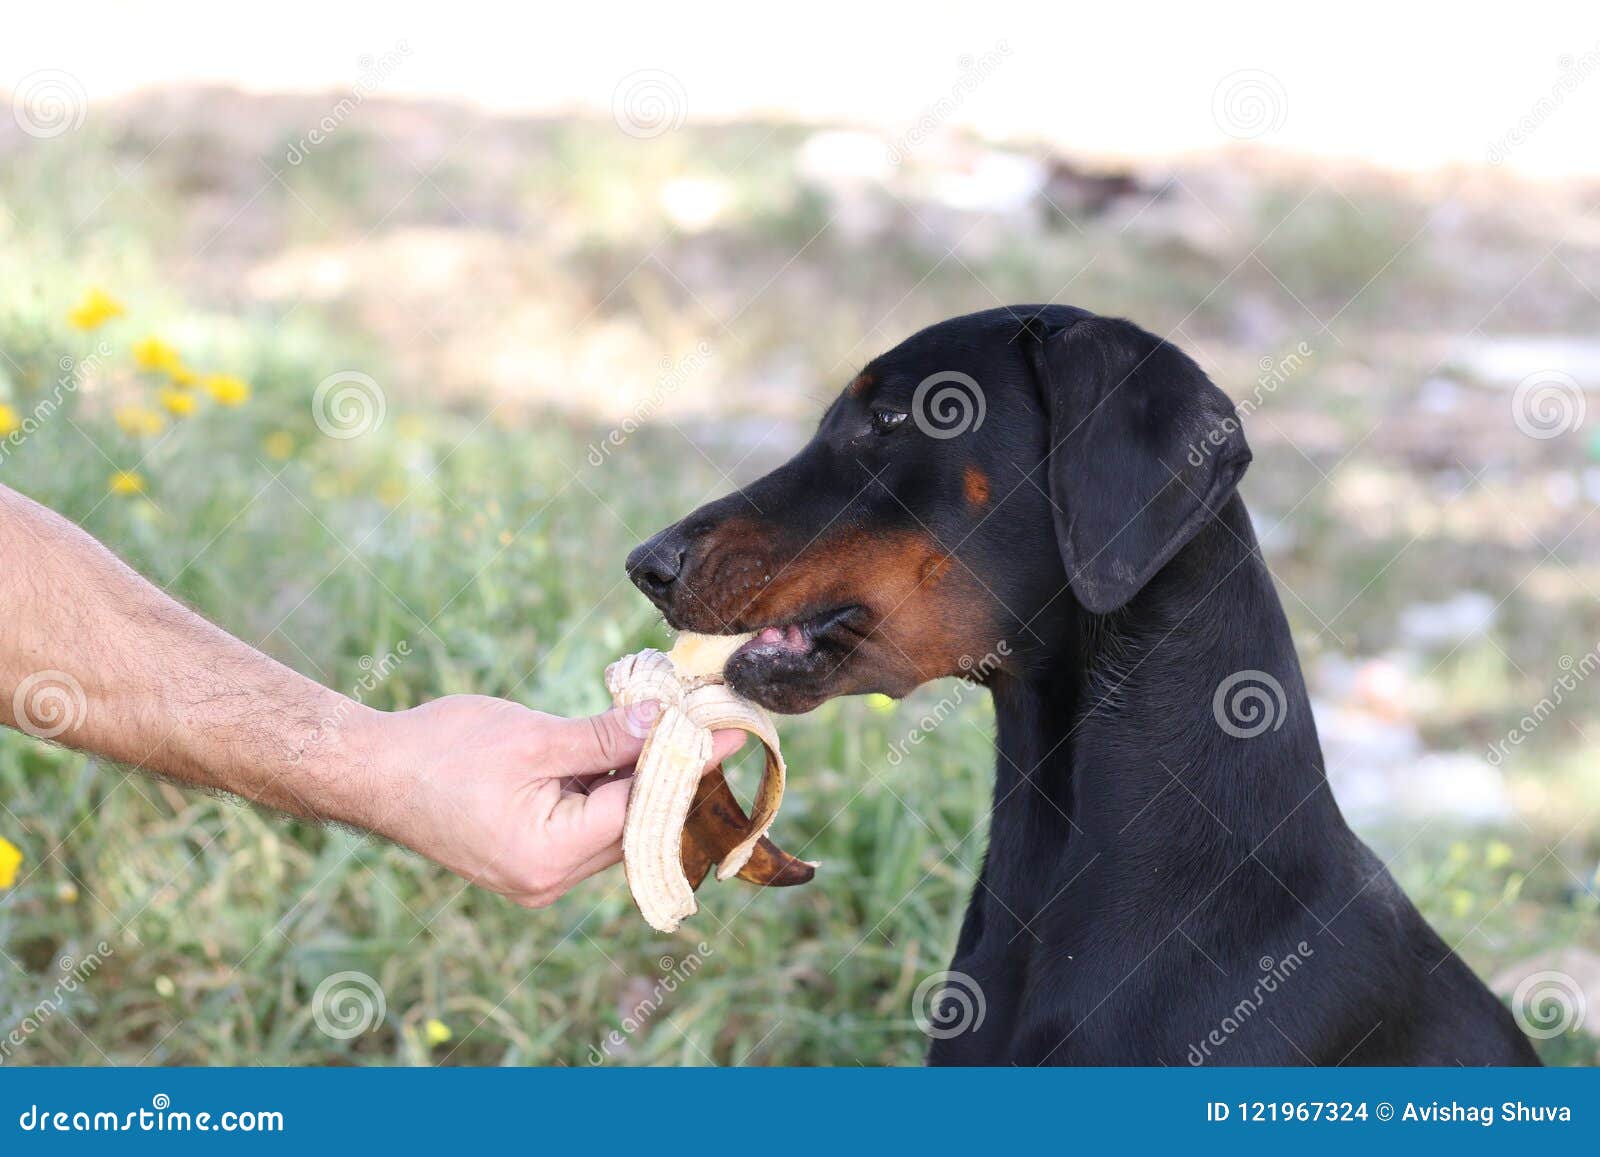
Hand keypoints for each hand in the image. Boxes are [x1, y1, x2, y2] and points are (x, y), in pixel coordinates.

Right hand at [352, 695, 744, 907]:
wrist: (366, 771)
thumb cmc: (439, 750)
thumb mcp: (532, 737)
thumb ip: (604, 737)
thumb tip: (666, 724)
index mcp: (548, 856)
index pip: (640, 811)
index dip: (688, 768)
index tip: (728, 734)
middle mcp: (547, 879)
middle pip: (632, 828)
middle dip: (672, 777)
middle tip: (711, 730)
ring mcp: (535, 875)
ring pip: (611, 829)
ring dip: (640, 784)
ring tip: (678, 733)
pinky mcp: (525, 859)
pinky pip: (584, 828)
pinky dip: (607, 793)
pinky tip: (629, 752)